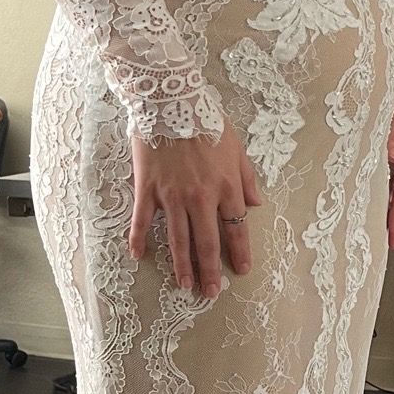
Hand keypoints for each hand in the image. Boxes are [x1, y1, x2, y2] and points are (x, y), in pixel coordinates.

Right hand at [129, 122, 262, 300]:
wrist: (170, 101)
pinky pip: (142, 220)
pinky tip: (137, 256)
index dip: (239, 251)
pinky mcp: (148, 189)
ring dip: (182, 264)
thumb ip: (246, 178)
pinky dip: (138, 239)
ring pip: (178, 238)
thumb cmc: (206, 119)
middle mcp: (201, 197)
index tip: (241, 270)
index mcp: (226, 187)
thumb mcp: (236, 146)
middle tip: (210, 292)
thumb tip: (256, 204)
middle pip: (207, 242)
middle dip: (210, 270)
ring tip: (184, 285)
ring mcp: (172, 196)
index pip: (236, 228)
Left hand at [386, 85, 393, 252]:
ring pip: (389, 188)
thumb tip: (389, 158)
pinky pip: (379, 176)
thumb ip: (393, 135)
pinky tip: (362, 201)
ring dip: (381, 207)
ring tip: (372, 228)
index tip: (392, 233)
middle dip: (391, 219)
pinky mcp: (383, 151)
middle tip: (382, 240)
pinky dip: (373, 191)